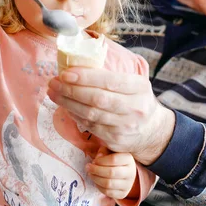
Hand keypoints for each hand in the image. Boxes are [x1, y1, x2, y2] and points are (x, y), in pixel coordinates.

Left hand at [47, 68, 174, 164]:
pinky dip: (75, 115)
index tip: (66, 73)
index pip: (110, 81)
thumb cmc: (137, 100)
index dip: (86, 77)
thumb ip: (112, 76)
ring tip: (53, 93)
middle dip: (71, 90)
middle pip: (98, 99)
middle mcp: (134, 108)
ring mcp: (125, 126)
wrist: (152, 130)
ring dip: (68, 103)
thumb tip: (78, 65)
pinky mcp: (115, 140)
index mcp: (139, 88)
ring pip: (91, 114)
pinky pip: (90, 126)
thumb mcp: (134, 84)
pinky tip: (65, 106)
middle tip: (53, 82)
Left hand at [87, 147, 136, 199]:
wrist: (125, 173)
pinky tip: (96, 181)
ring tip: (90, 174)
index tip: (94, 161)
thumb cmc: (115, 159)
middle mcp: (131, 172)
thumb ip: (104, 151)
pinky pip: (108, 192)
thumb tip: (98, 158)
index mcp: (129, 159)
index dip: (101, 161)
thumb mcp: (110, 151)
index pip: (113, 159)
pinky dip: (99, 187)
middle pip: (111, 172)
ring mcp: (128, 184)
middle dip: (96, 170)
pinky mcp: (123, 194)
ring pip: (108, 184)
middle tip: (88, 167)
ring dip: (95, 178)